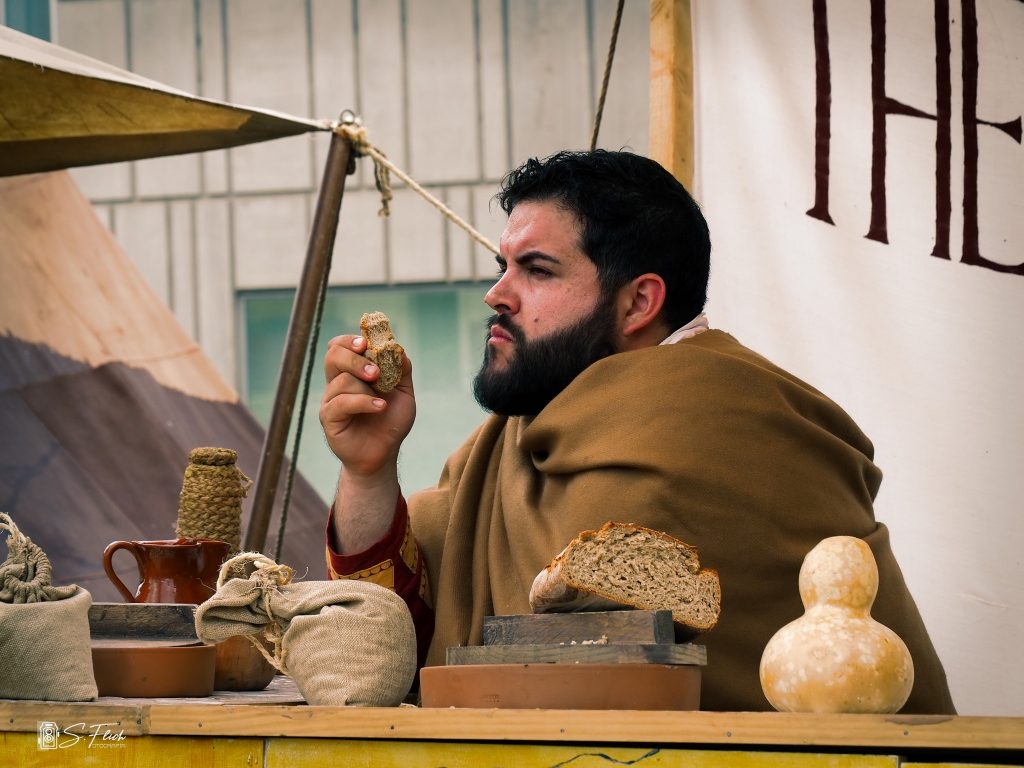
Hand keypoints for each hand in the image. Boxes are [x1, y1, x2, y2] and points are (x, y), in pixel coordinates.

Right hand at [319, 333, 414, 479]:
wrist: (384, 453)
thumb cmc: (391, 422)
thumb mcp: (404, 393)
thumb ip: (402, 370)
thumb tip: (398, 347)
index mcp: (353, 372)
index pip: (340, 346)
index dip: (350, 340)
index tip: (366, 343)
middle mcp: (338, 383)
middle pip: (333, 356)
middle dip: (355, 359)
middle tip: (376, 373)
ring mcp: (331, 400)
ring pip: (341, 380)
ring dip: (365, 388)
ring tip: (383, 402)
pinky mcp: (329, 418)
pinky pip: (340, 403)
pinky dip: (363, 402)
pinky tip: (379, 408)